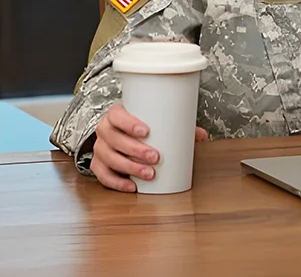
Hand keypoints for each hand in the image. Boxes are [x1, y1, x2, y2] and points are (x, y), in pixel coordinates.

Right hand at [91, 104, 208, 192]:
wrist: (122, 132)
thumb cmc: (141, 126)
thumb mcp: (156, 121)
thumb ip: (178, 126)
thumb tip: (202, 135)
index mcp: (115, 115)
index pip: (116, 115)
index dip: (128, 123)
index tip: (146, 131)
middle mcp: (104, 130)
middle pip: (113, 139)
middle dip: (134, 149)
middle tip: (155, 157)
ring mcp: (100, 148)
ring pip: (108, 158)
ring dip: (129, 167)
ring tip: (149, 174)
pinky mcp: (99, 165)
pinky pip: (103, 175)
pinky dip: (117, 182)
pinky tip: (132, 186)